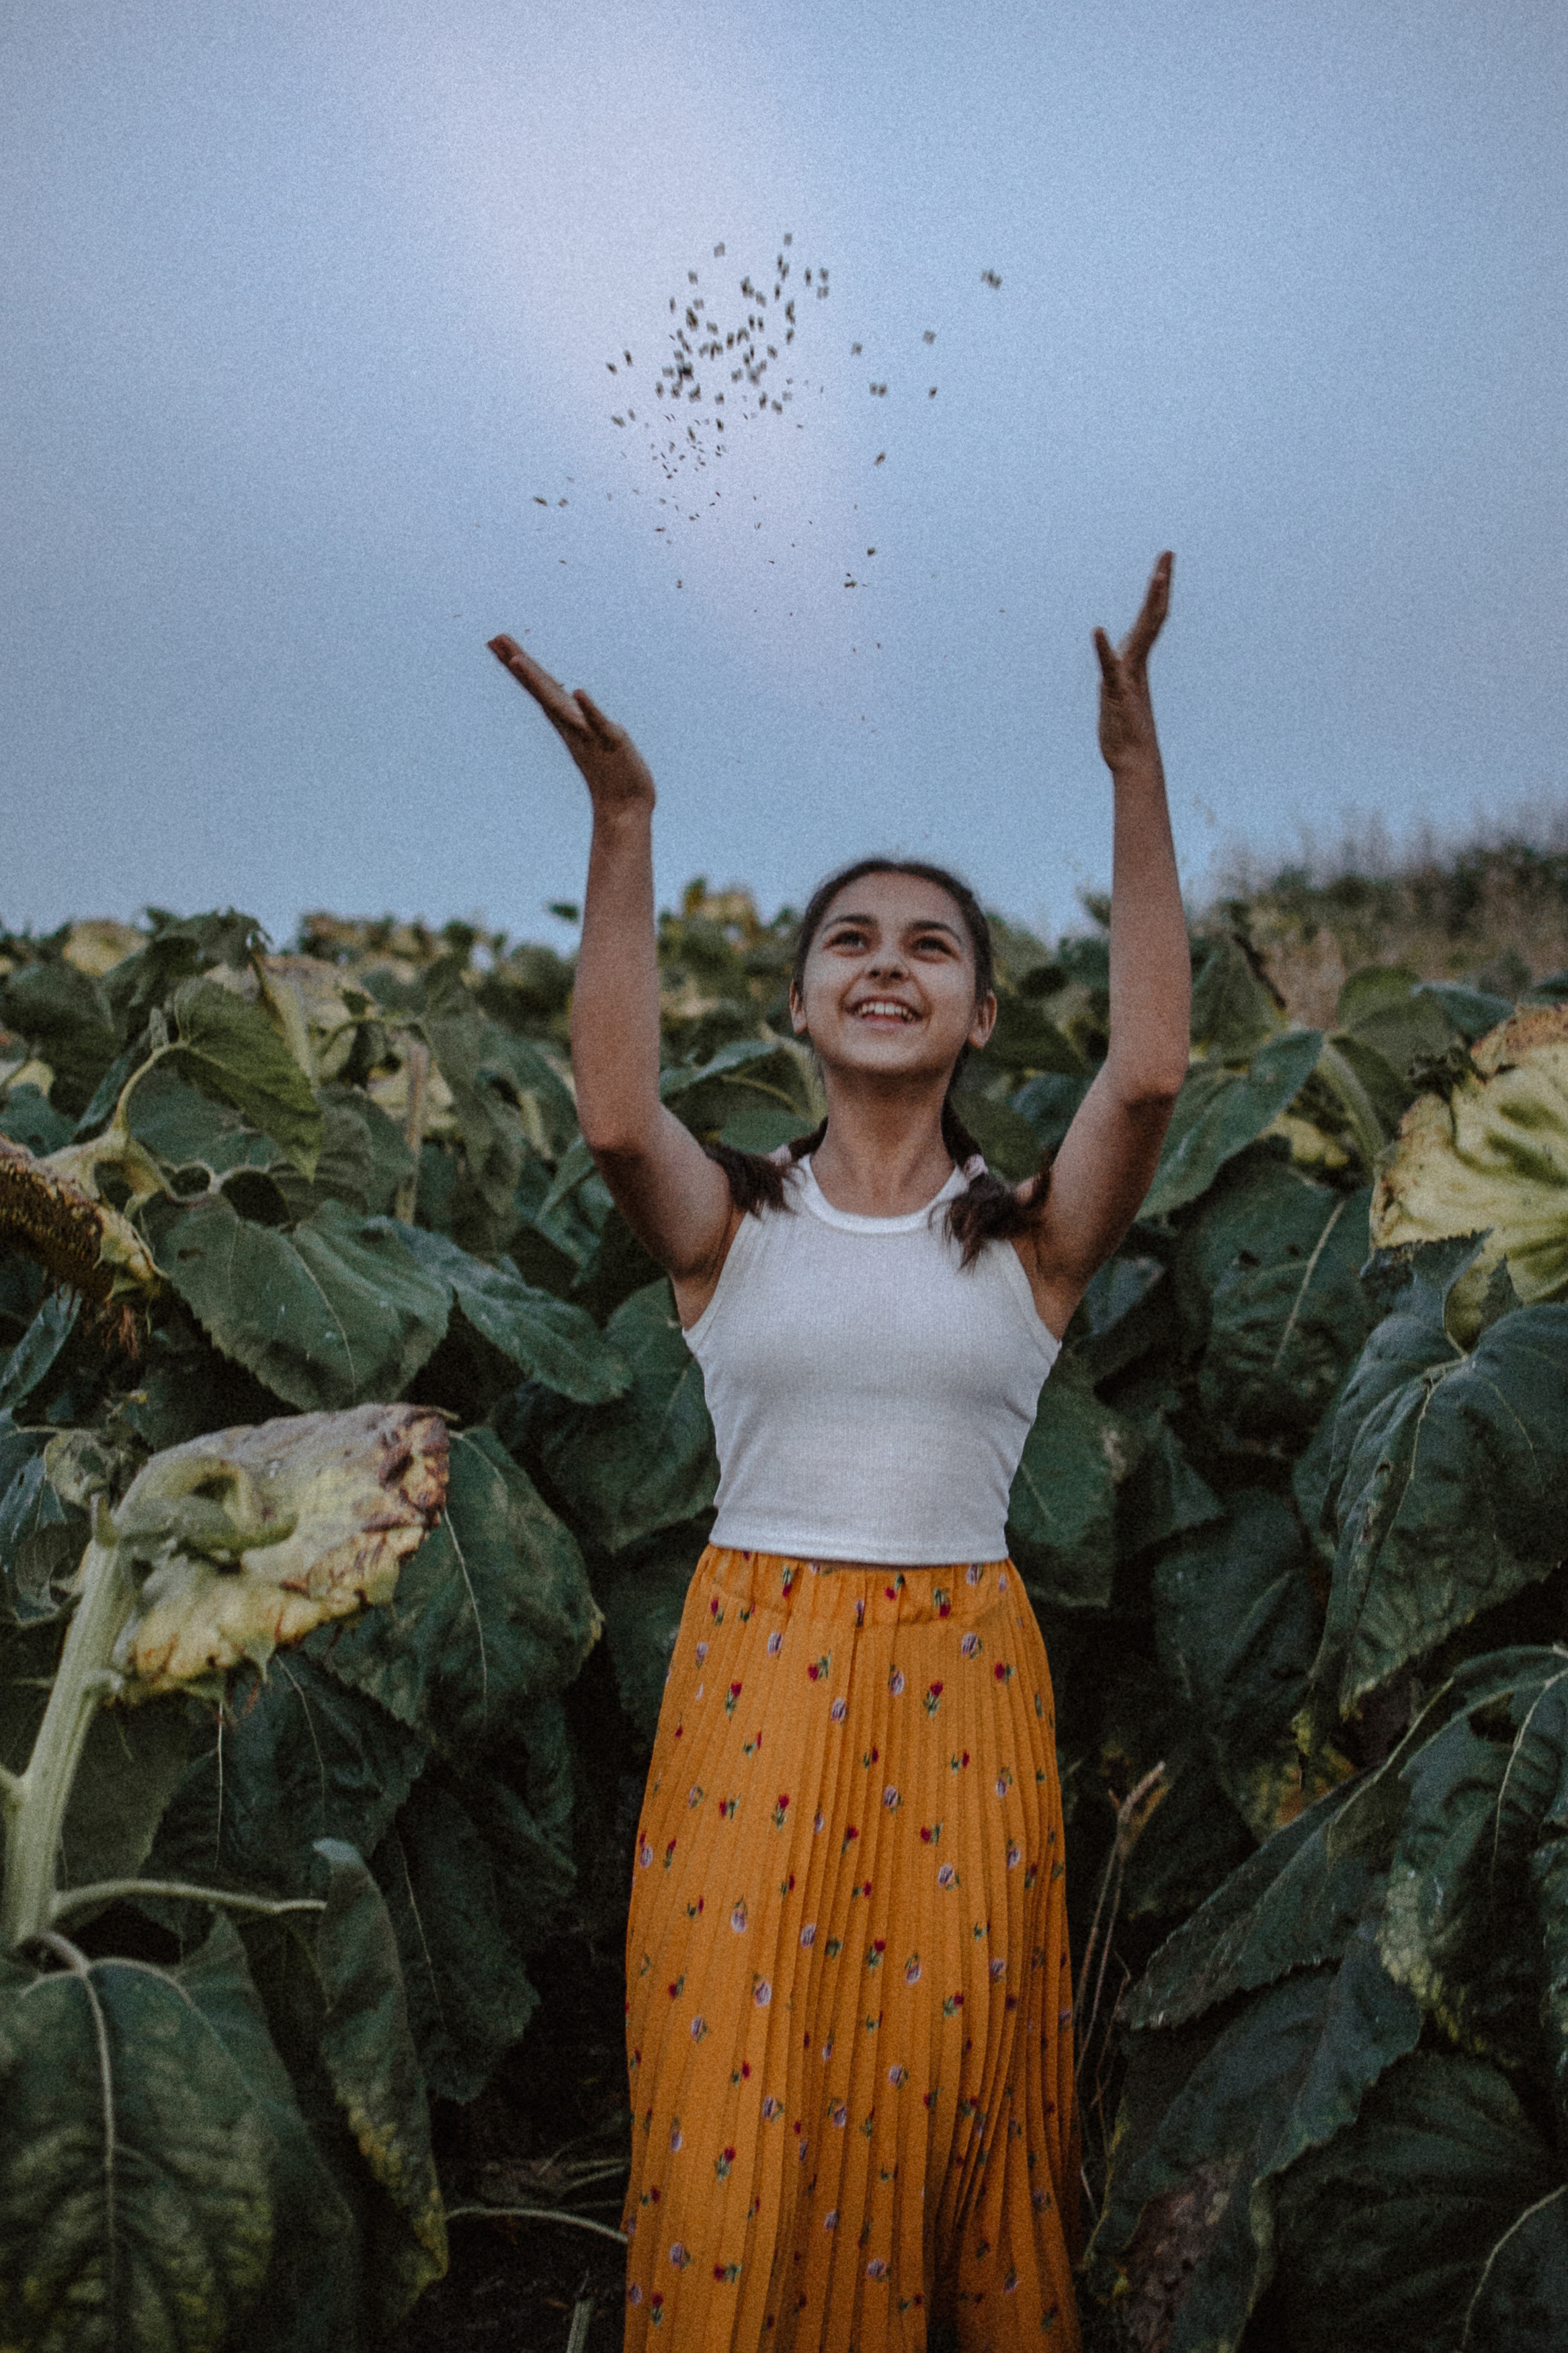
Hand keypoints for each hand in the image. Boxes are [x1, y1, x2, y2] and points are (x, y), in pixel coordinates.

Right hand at [488, 635, 655, 813]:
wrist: (626, 806)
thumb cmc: (611, 773)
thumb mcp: (591, 738)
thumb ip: (580, 719)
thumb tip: (570, 702)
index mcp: (566, 720)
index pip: (539, 687)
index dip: (519, 664)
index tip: (497, 642)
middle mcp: (571, 724)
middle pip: (541, 689)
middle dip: (519, 663)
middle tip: (495, 638)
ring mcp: (589, 733)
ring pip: (560, 705)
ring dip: (539, 683)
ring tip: (519, 661)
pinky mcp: (612, 741)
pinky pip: (597, 722)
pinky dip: (588, 708)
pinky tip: (579, 691)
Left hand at [1093, 551, 1171, 774]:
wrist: (1133, 760)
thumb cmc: (1127, 731)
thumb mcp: (1121, 692)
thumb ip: (1121, 671)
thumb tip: (1122, 656)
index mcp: (1138, 660)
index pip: (1152, 619)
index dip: (1158, 591)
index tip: (1164, 565)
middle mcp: (1136, 663)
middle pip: (1152, 617)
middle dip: (1159, 585)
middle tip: (1167, 555)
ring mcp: (1128, 676)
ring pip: (1141, 634)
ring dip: (1149, 604)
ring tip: (1157, 576)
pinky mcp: (1115, 692)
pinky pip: (1109, 667)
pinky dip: (1103, 649)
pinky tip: (1097, 630)